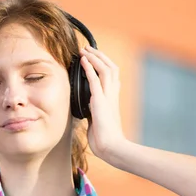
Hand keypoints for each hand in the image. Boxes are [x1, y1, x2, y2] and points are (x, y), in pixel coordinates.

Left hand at [80, 45, 125, 159]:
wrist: (111, 147)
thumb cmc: (104, 139)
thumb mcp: (96, 121)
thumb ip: (92, 112)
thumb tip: (85, 110)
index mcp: (112, 99)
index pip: (111, 76)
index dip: (103, 64)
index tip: (93, 58)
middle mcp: (112, 95)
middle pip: (111, 68)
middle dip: (99, 56)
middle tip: (88, 48)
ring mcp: (108, 97)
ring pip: (105, 69)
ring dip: (94, 57)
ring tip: (85, 50)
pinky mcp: (100, 101)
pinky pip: (95, 80)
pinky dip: (89, 68)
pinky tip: (83, 60)